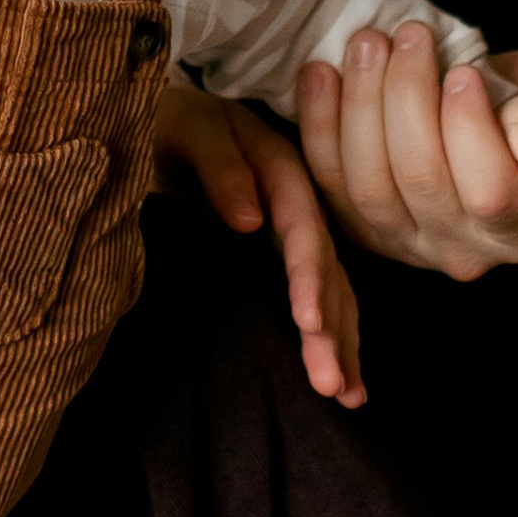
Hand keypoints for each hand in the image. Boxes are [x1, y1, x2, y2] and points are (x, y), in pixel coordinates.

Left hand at [153, 83, 363, 405]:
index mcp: (281, 173)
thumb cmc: (175, 120)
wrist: (168, 119)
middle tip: (331, 385)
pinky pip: (318, 299)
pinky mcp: (279, 258)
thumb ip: (218, 165)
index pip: (303, 232)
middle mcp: (298, 209)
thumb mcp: (189, 128)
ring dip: (341, 345)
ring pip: (331, 294)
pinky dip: (334, 338)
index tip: (310, 325)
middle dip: (332, 330)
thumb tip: (250, 222)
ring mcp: (292, 236)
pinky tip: (346, 381)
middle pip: (325, 273)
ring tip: (349, 397)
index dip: (309, 278)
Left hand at [294, 24, 517, 278]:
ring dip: (360, 104)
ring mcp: (408, 244)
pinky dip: (319, 123)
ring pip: (368, 185)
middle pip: (422, 184)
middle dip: (407, 101)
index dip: (470, 132)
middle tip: (410, 35)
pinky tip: (321, 69)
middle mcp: (467, 250)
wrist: (507, 117)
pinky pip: (328, 182)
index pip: (491, 193)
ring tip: (371, 41)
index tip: (464, 71)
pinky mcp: (360, 224)